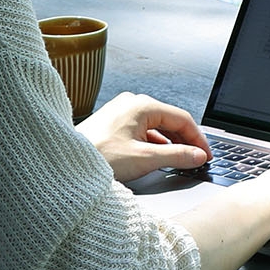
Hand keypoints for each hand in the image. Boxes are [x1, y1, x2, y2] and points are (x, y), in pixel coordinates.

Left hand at [76, 91, 210, 181]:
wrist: (64, 167)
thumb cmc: (98, 158)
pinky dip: (153, 144)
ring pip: (155, 126)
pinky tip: (156, 157)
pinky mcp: (112, 124)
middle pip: (169, 120)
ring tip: (179, 161)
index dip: (197, 138)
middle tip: (196, 159)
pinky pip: (141, 130)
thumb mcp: (144, 159)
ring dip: (169, 143)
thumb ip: (176, 156)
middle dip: (184, 140)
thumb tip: (197, 156)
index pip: (181, 118)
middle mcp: (131, 103)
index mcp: (141, 105)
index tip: (206, 155)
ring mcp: (120, 112)